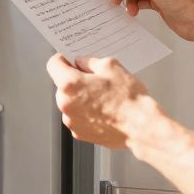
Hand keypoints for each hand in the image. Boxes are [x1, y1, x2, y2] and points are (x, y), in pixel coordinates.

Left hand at [46, 54, 163, 149]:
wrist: (140, 127)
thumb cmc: (128, 99)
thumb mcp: (111, 66)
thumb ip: (90, 62)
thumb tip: (82, 63)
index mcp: (69, 84)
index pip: (53, 64)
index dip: (63, 59)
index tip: (69, 60)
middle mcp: (65, 104)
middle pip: (62, 85)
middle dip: (75, 81)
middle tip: (96, 80)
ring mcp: (72, 121)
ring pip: (70, 102)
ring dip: (80, 98)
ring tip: (104, 98)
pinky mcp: (79, 133)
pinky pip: (77, 117)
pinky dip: (86, 113)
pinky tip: (104, 111)